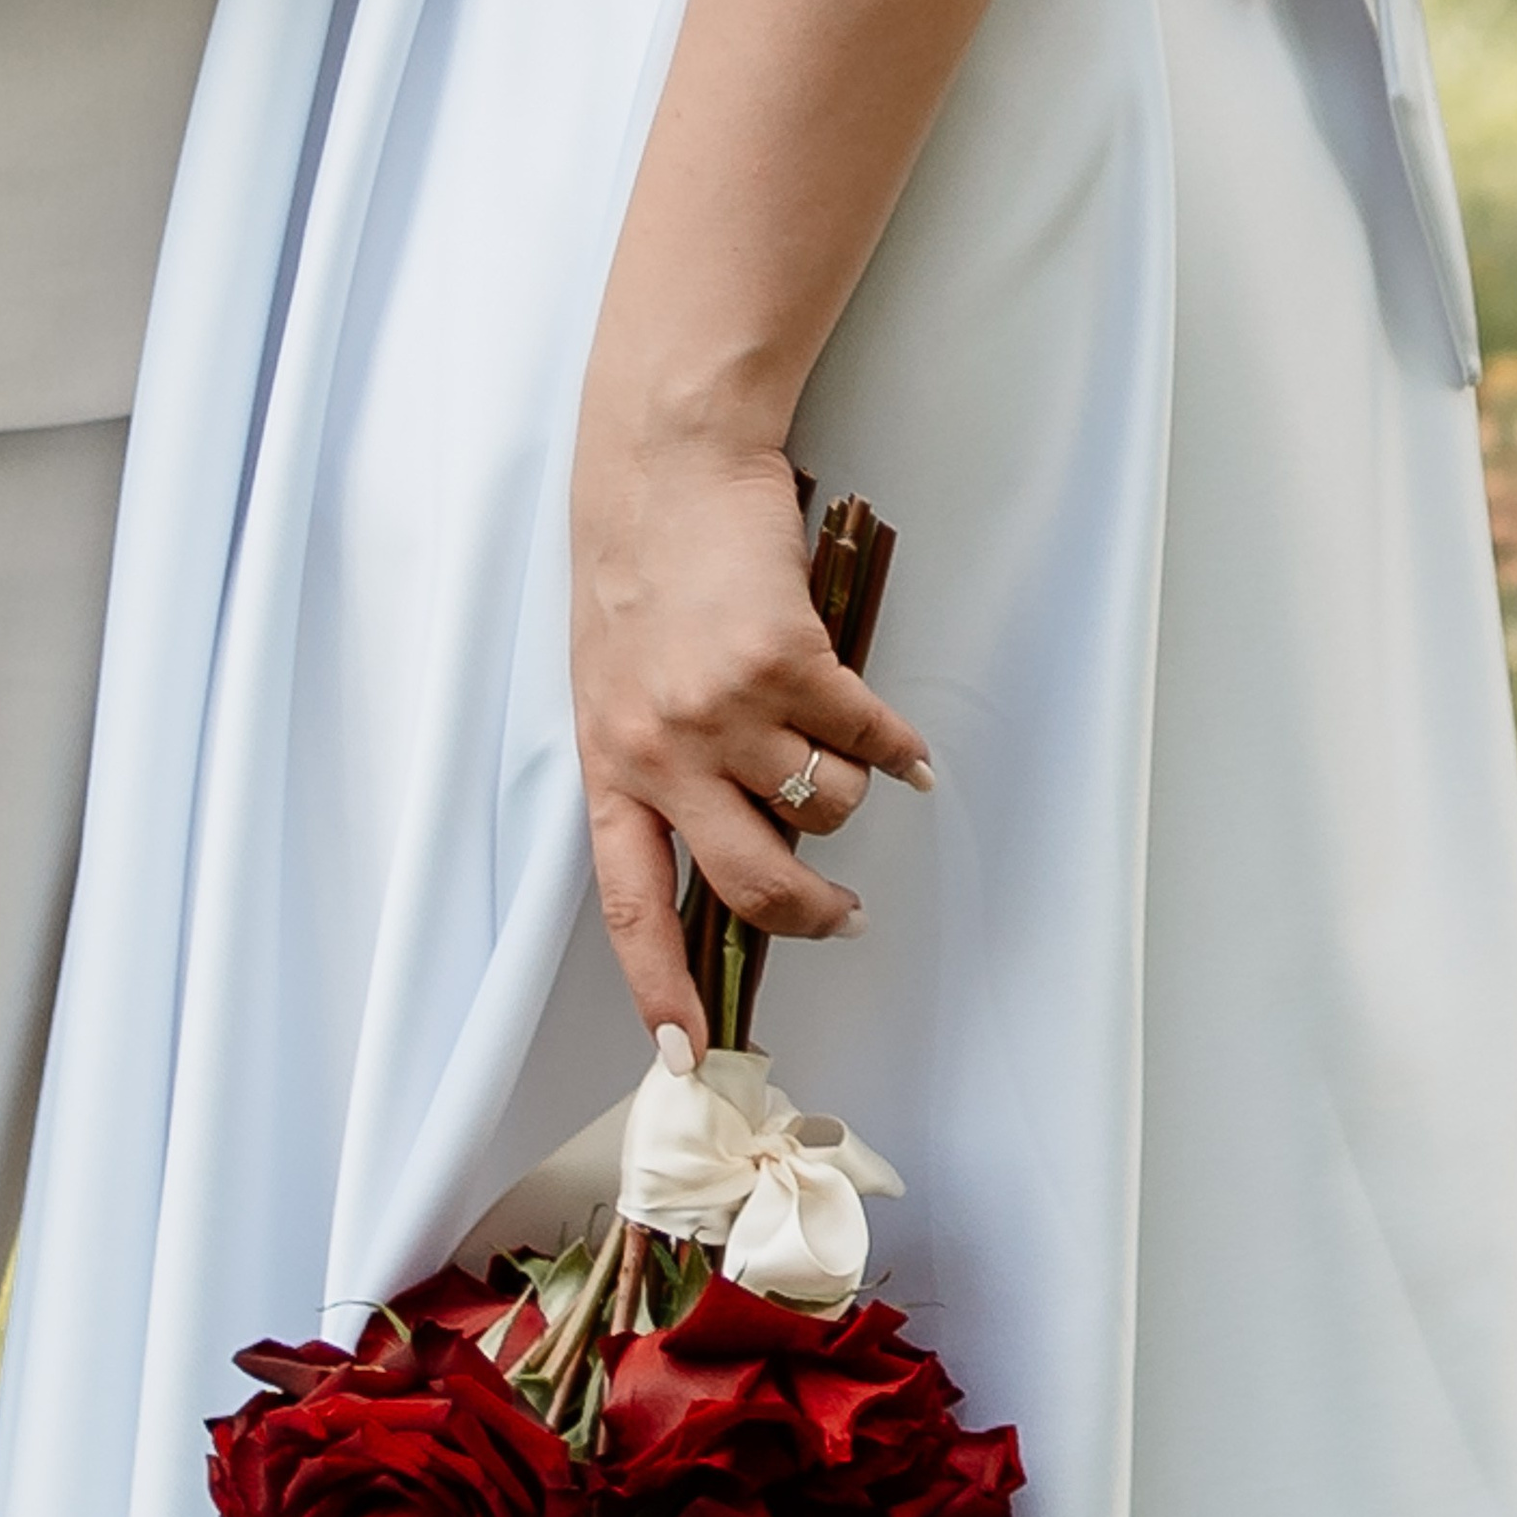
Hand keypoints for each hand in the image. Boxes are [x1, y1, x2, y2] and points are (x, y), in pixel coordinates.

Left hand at [571, 427, 932, 1049]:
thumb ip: (662, 775)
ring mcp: (725, 708)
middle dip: (812, 918)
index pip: (631, 907)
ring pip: (824, 812)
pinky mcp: (788, 661)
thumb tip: (748, 853)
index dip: (662, 988)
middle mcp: (662, 751)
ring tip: (840, 759)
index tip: (686, 1054)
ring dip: (849, 799)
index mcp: (610, 769)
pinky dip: (897, 752)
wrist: (663, 462)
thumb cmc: (638, 577)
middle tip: (840, 917)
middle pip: (751, 887)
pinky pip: (866, 742)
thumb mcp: (616, 691)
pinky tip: (906, 753)